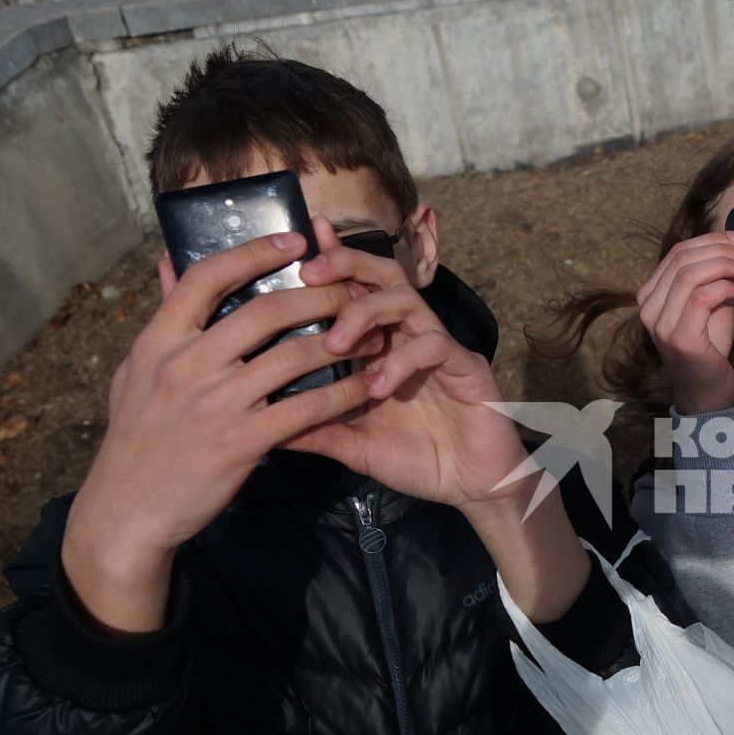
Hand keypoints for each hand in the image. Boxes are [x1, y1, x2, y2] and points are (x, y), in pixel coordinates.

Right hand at [63, 228, 375, 632]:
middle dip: (318, 294)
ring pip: (293, 356)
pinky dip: (343, 394)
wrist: (128, 511)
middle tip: (352, 288)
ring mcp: (214, 404)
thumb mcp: (136, 371)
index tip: (294, 240)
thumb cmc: (137, 437)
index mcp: (159, 341)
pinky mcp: (241, 442)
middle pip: (264, 311)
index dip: (254, 251)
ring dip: (341, 340)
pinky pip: (306, 409)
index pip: (207, 277)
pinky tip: (368, 386)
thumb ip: (160, 319)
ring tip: (373, 332)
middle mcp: (185, 365)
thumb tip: (167, 262)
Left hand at [285, 265, 591, 621]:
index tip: (300, 246)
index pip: (356, 290)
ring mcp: (439, 348)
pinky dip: (402, 361)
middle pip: (384, 276)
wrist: (472, 488)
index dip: (333, 261)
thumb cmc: (418, 461)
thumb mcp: (354, 445)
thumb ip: (316, 429)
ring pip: (407, 299)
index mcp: (382, 346)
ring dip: (367, 310)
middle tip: (311, 273)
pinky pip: (435, 344)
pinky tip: (379, 388)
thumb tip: (261, 428)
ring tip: (336, 342)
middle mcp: (409, 337)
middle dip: (348, 264)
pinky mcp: (466, 366)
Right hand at [636, 231, 733, 414]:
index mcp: (651, 295)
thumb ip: (712, 280)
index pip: (677, 253)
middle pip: (682, 259)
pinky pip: (701, 298)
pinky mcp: (679, 338)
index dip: (710, 240)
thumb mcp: (709, 306)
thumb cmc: (708, 347)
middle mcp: (649, 308)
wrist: (706, 391)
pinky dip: (725, 288)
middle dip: (719, 250)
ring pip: (689, 275)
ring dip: (723, 266)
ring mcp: (661, 324)